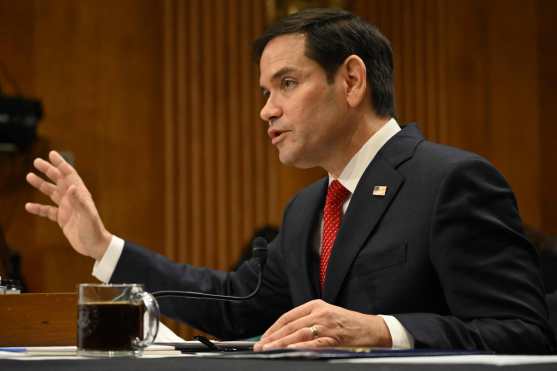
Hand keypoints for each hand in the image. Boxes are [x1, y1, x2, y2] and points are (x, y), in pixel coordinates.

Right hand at [25, 150, 111, 259]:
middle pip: (59, 181)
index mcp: (80, 195)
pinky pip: (48, 211)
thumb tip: (70, 186)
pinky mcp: (63, 219)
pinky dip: (39, 208)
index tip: (51, 154)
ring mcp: (68, 208)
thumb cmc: (94, 230)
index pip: (70, 175)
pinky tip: (28, 206)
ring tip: (29, 177)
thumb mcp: (87, 215)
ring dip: (41, 185)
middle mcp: (74, 199)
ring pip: (52, 193)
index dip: (61, 164)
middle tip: (36, 161)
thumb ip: (79, 201)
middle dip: (49, 170)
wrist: (95, 246)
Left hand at [253, 299, 391, 350]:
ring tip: (268, 350)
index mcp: (315, 305)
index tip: (263, 338)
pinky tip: (289, 350)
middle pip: (290, 326)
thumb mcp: (326, 316)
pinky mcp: (334, 336)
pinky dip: (300, 346)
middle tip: (260, 347)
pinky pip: (314, 343)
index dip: (273, 328)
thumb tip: (286, 335)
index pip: (288, 317)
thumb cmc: (349, 325)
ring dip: (281, 343)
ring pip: (298, 334)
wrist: (372, 329)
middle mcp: (319, 313)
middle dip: (273, 337)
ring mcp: (327, 324)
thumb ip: (308, 321)